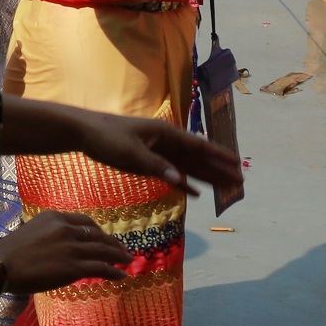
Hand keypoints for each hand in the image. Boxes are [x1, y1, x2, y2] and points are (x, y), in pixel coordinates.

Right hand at [0, 211, 129, 294]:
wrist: (1, 265)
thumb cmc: (11, 251)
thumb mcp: (33, 231)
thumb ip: (52, 233)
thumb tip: (65, 244)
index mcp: (55, 217)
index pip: (85, 222)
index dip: (99, 231)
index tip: (106, 238)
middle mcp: (66, 228)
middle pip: (97, 235)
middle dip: (113, 243)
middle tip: (123, 251)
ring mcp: (71, 248)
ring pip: (103, 250)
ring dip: (118, 256)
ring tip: (128, 261)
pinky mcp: (73, 267)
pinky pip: (101, 268)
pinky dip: (114, 271)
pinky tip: (122, 276)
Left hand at [63, 109, 243, 199]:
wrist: (85, 133)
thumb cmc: (107, 137)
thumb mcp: (130, 152)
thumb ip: (155, 166)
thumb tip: (179, 179)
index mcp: (166, 133)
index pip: (199, 146)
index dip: (219, 156)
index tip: (238, 164)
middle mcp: (166, 141)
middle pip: (198, 158)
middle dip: (219, 170)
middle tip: (239, 183)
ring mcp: (158, 151)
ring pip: (188, 166)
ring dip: (206, 177)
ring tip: (225, 188)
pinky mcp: (148, 161)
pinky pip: (172, 173)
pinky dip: (184, 182)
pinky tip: (196, 193)